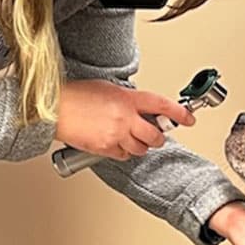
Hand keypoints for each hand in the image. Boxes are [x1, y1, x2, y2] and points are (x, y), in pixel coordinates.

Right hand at [55, 80, 194, 160]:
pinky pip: (124, 156)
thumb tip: (139, 108)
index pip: (162, 105)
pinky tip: (115, 143)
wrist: (55, 109)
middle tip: (154, 134)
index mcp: (127, 98)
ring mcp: (116, 135)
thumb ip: (127, 99)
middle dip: (157, 136)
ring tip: (128, 137)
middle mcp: (125, 118)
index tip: (189, 118)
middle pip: (156, 135)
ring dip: (140, 145)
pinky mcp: (106, 148)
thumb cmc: (76, 96)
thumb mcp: (107, 88)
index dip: (180, 113)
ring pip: (141, 149)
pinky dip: (123, 152)